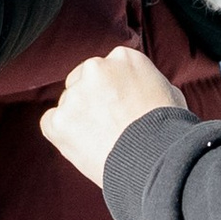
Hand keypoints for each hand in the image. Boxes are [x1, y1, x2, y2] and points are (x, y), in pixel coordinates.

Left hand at [40, 45, 186, 182]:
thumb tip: (139, 87)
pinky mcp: (58, 120)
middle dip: (91, 99)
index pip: (108, 67)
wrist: (155, 161)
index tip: (119, 107)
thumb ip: (145, 82)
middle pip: (82, 79)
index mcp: (124, 57)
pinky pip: (51, 123)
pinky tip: (85, 146)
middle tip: (107, 125)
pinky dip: (62, 135)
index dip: (113, 90)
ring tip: (103, 142)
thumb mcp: (169, 93)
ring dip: (79, 118)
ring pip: (68, 103)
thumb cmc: (169, 132)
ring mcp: (75, 94)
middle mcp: (96, 68)